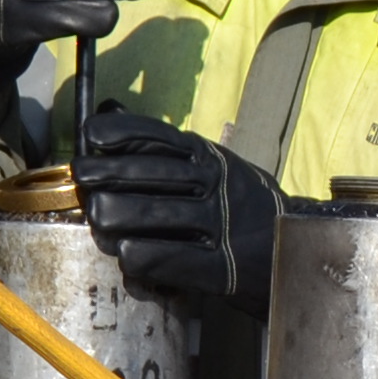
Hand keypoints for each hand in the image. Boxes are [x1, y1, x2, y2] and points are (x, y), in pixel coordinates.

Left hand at [73, 106, 283, 307]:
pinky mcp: (224, 268)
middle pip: (152, 175)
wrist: (295, 253)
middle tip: (82, 178)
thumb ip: (159, 144)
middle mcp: (216, 187)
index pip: (162, 138)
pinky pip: (176, 260)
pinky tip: (126, 254)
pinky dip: (145, 256)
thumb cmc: (239, 206)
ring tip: (97, 220)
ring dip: (117, 217)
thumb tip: (108, 109)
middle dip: (108, 174)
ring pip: (157, 216)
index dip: (123, 133)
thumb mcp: (209, 165)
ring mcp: (222, 227)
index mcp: (210, 159)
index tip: (93, 136)